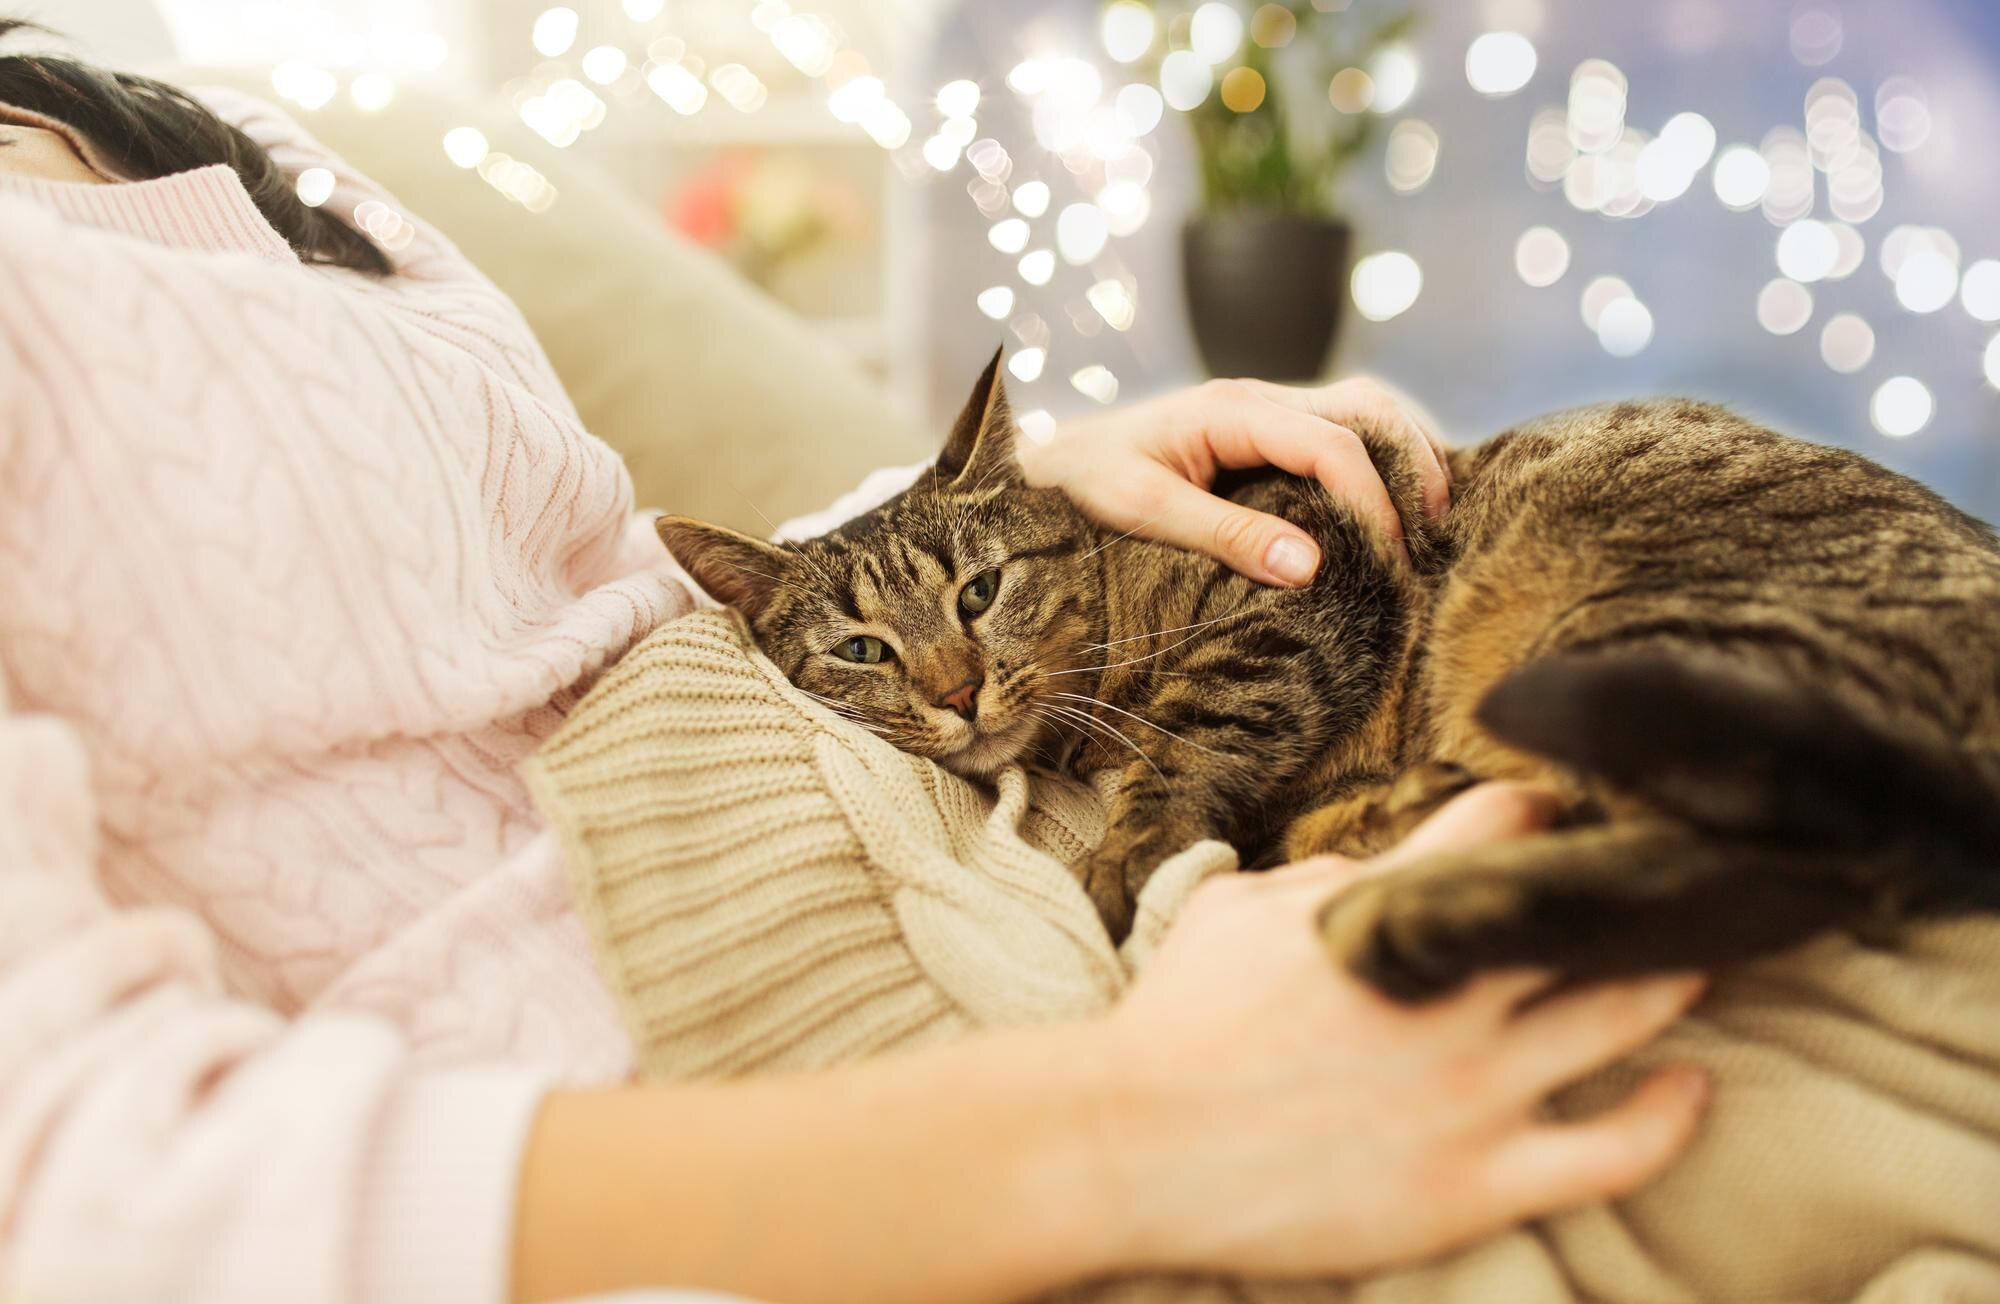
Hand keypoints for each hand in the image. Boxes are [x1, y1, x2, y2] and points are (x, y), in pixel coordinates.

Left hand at [1016, 376, 1451, 585]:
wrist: (1045, 461)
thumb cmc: (1082, 483)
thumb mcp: (1143, 512)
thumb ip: (1225, 535)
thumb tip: (1311, 566)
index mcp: (1231, 410)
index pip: (1331, 444)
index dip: (1372, 503)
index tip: (1390, 563)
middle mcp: (1258, 399)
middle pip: (1368, 408)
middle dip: (1412, 465)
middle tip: (1434, 539)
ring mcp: (1265, 411)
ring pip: (1365, 411)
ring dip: (1406, 457)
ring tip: (1430, 525)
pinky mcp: (1263, 433)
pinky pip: (1340, 432)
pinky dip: (1380, 463)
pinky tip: (1392, 512)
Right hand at [1089, 784, 1708, 1278]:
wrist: (1128, 1145)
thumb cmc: (1171, 1024)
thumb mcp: (1231, 910)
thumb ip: (1318, 875)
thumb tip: (1377, 869)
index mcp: (1382, 911)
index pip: (1502, 825)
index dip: (1542, 812)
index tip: (1563, 819)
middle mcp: (1446, 991)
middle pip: (1591, 913)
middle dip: (1636, 883)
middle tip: (1670, 876)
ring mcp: (1471, 1090)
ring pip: (1624, 1015)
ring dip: (1677, 973)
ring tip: (1706, 953)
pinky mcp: (1476, 1183)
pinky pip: (1614, 1150)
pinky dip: (1669, 1113)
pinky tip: (1692, 1084)